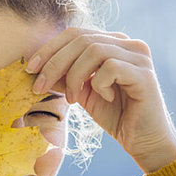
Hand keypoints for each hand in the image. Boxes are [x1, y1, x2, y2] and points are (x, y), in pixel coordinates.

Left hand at [25, 27, 175, 173]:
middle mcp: (129, 43)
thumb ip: (64, 75)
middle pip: (80, 39)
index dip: (49, 48)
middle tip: (39, 87)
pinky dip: (98, 84)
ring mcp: (139, 57)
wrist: (143, 141)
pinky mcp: (144, 74)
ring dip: (74, 76)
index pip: (75, 33)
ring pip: (93, 50)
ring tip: (73, 99)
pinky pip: (110, 67)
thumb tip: (37, 66)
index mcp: (113, 43)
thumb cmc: (114, 115)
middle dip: (54, 63)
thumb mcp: (81, 91)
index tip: (30, 69)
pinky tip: (104, 98)